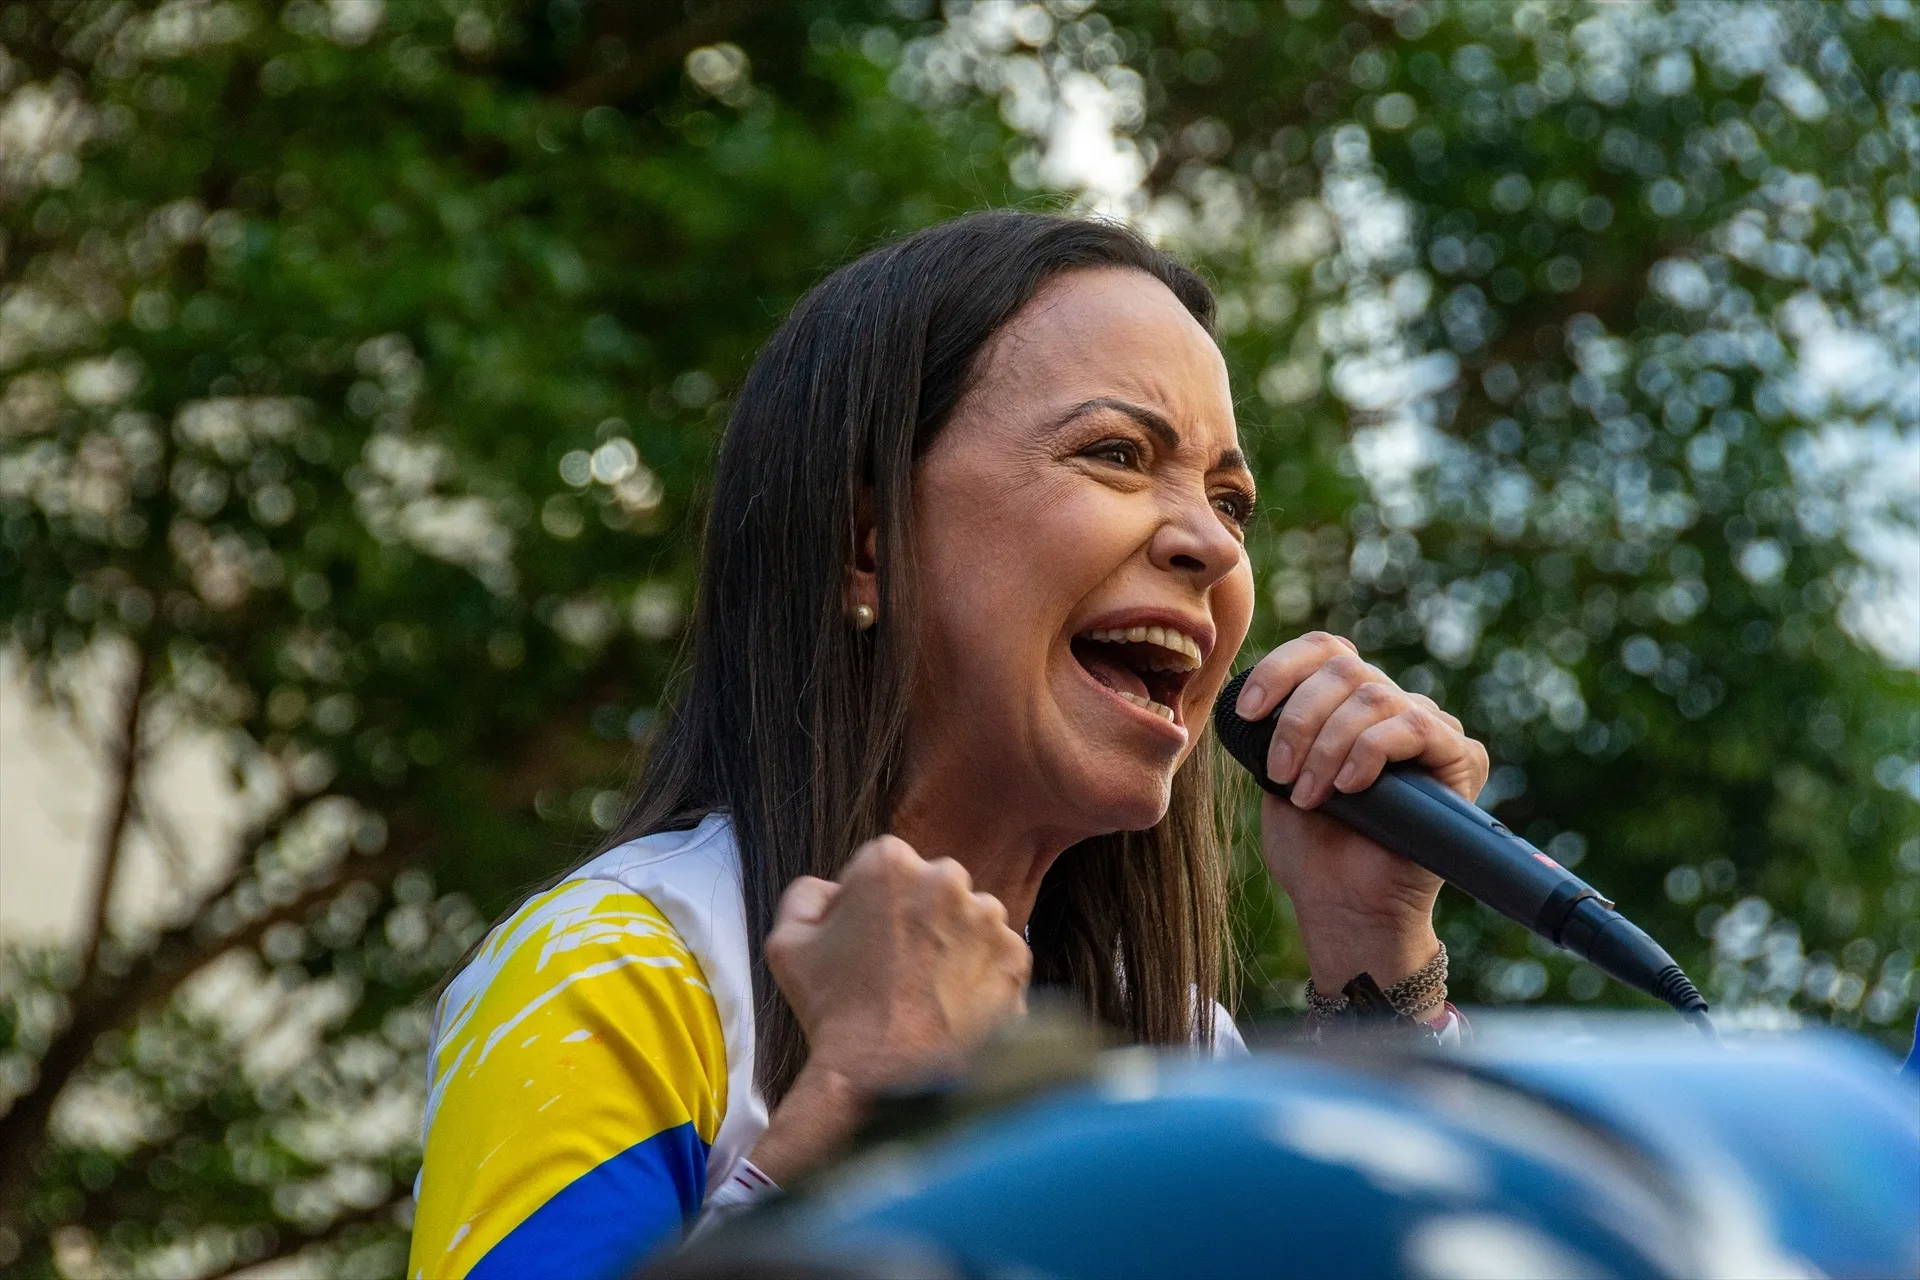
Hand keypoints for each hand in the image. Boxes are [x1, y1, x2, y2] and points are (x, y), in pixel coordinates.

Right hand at [751, 836, 1029, 1181]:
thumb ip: (806, 896)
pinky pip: (999, 957)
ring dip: (955, 944)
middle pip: (934, 887)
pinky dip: (982, 976)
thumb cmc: (832, 1011)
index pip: (887, 866)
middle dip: (920, 917)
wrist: (883, 1078)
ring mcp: (988, 919)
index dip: (873, 903)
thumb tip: (831, 889)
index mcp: (889, 864)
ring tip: (926, 991)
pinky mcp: (1016, 957)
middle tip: (898, 968)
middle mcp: (946, 879)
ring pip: (971, 920)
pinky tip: (952, 1005)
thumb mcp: (787, 944)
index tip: (868, 940)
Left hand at [1234, 632, 1488, 997]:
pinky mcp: (1461, 758)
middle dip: (1299, 719)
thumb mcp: (1274, 773)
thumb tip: (1256, 693)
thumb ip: (1274, 726)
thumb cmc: (1310, 847)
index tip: (1247, 712)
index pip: (1323, 649)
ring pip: (1375, 696)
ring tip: (1309, 794)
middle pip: (1346, 669)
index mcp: (1347, 702)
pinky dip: (1370, 752)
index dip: (1280, 668)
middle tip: (1280, 774)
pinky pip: (1415, 726)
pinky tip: (1350, 788)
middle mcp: (1392, 706)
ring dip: (1328, 745)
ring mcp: (1429, 729)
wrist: (1343, 906)